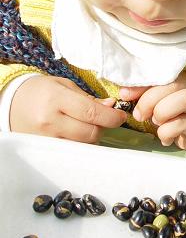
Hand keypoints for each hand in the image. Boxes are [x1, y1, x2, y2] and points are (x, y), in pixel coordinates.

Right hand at [10, 76, 126, 142]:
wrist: (10, 104)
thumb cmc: (40, 91)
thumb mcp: (63, 85)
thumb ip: (88, 98)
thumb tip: (111, 106)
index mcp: (56, 99)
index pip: (91, 113)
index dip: (111, 117)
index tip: (121, 116)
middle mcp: (50, 122)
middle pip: (90, 133)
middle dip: (103, 127)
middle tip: (104, 119)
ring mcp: (47, 140)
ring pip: (83, 146)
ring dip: (92, 137)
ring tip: (87, 125)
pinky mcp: (45, 151)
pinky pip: (72, 152)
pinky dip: (81, 145)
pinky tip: (78, 135)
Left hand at [120, 72, 185, 149]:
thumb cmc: (175, 114)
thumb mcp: (158, 101)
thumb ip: (144, 94)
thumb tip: (124, 92)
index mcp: (179, 76)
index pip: (159, 73)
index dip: (140, 84)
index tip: (125, 95)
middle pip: (170, 85)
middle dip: (148, 101)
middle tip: (139, 115)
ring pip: (183, 100)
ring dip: (161, 113)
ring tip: (157, 123)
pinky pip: (181, 124)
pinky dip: (166, 132)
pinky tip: (165, 137)